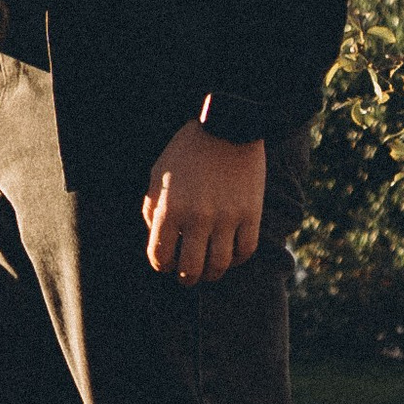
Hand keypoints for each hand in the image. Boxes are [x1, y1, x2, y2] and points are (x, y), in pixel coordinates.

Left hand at [142, 121, 265, 283]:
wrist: (227, 125)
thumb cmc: (186, 150)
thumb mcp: (157, 174)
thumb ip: (153, 208)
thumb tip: (158, 238)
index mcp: (170, 209)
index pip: (161, 257)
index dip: (162, 265)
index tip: (166, 263)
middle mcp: (197, 218)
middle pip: (191, 269)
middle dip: (186, 278)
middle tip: (187, 276)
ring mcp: (226, 218)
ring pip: (220, 266)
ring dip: (212, 274)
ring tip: (208, 271)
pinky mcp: (250, 214)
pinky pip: (245, 251)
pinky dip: (237, 259)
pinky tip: (230, 255)